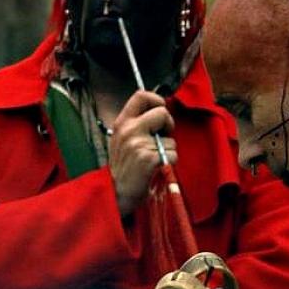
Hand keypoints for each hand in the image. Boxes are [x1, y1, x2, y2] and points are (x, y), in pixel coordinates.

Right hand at [108, 90, 175, 217]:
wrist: (115, 193)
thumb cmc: (122, 167)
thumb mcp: (120, 140)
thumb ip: (136, 124)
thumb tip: (159, 112)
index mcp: (122, 123)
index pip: (141, 95)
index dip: (157, 99)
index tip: (160, 111)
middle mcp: (130, 130)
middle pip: (162, 112)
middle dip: (168, 124)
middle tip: (162, 137)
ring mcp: (140, 144)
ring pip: (171, 138)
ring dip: (168, 149)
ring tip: (154, 159)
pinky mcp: (150, 159)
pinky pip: (173, 153)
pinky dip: (170, 162)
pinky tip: (157, 168)